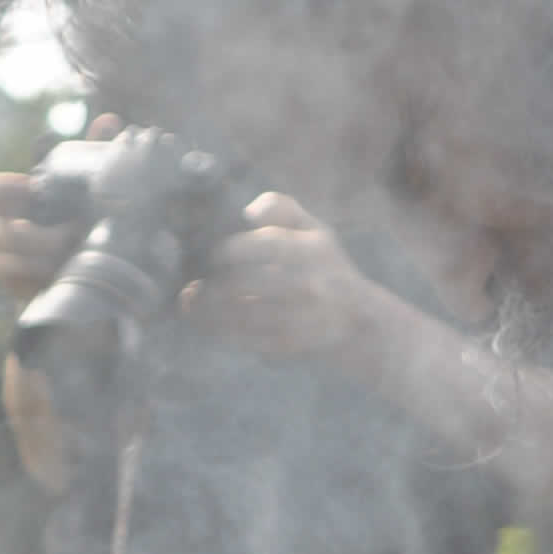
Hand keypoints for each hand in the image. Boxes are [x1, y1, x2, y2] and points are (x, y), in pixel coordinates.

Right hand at [0, 120, 123, 308]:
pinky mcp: (14, 288)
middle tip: (70, 235)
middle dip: (33, 236)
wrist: (93, 270)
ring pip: (0, 261)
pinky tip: (66, 275)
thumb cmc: (85, 219)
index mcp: (13, 199)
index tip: (28, 191)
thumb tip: (109, 121)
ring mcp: (3, 260)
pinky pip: (14, 286)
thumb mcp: (92, 187)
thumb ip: (95, 154)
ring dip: (40, 260)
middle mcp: (1, 227)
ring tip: (74, 257)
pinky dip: (41, 280)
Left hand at [182, 194, 380, 363]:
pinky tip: (210, 326)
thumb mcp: (315, 229)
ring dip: (210, 312)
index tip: (216, 256)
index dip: (228, 251)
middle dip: (213, 284)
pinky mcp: (292, 346)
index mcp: (310, 250)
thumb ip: (282, 207)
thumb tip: (248, 212)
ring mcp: (300, 319)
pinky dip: (224, 334)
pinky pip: (248, 341)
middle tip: (197, 286)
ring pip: (242, 315)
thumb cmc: (327, 267)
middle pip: (244, 282)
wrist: (359, 323)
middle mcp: (307, 285)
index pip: (259, 246)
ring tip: (193, 306)